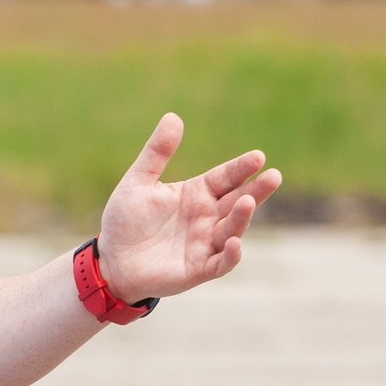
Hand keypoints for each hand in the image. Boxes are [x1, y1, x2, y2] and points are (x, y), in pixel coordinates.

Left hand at [96, 113, 282, 302]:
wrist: (111, 261)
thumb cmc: (126, 221)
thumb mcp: (138, 183)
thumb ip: (156, 153)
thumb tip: (173, 116)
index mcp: (196, 194)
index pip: (225, 178)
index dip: (241, 168)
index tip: (258, 156)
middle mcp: (207, 217)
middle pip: (237, 201)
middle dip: (256, 190)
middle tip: (274, 176)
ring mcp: (205, 243)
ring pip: (232, 229)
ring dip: (242, 217)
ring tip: (248, 201)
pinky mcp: (199, 269)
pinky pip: (221, 262)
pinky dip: (231, 254)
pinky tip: (236, 242)